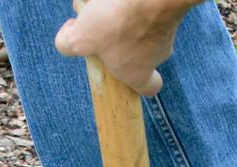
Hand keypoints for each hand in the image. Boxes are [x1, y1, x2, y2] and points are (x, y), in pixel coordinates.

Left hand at [55, 0, 198, 96]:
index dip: (138, 82)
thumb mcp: (80, 40)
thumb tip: (67, 40)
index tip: (118, 68)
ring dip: (118, 14)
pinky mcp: (169, 7)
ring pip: (139, 24)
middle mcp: (157, 54)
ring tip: (98, 1)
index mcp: (139, 72)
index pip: (149, 88)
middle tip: (96, 21)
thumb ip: (68, 45)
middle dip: (114, 37)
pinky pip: (144, 5)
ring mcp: (167, 30)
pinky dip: (127, 1)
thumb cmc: (117, 22)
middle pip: (137, 50)